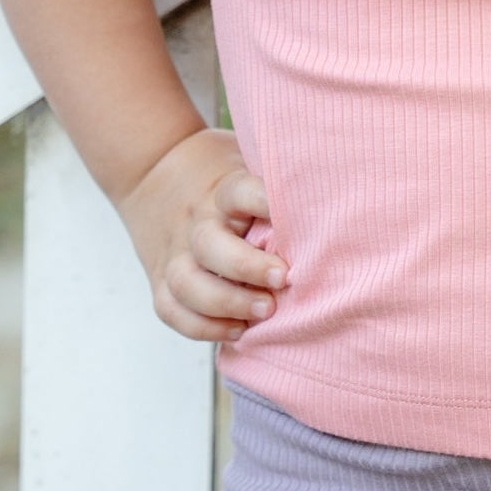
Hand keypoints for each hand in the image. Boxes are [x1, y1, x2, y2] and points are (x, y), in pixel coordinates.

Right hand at [116, 127, 283, 344]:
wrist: (155, 171)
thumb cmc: (221, 173)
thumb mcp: (245, 158)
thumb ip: (277, 179)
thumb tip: (336, 193)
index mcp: (221, 189)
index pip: (239, 192)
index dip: (266, 203)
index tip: (298, 217)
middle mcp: (196, 221)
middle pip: (210, 245)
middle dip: (246, 267)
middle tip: (283, 278)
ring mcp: (175, 252)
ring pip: (187, 282)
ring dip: (226, 303)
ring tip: (265, 312)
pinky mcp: (161, 278)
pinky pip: (171, 309)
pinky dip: (202, 327)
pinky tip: (237, 331)